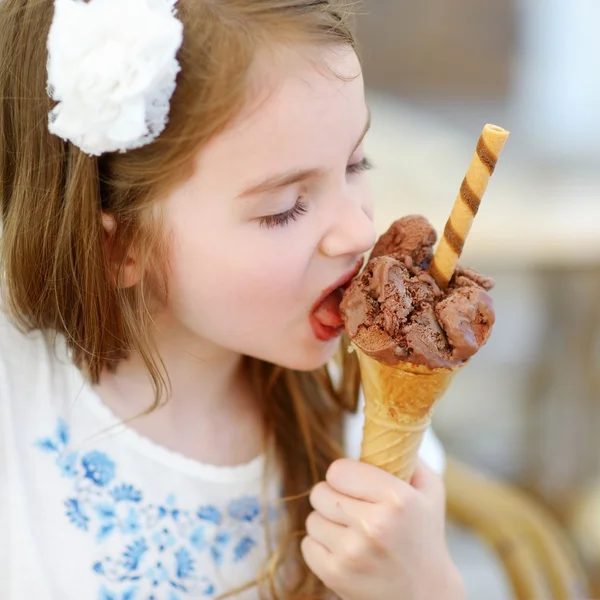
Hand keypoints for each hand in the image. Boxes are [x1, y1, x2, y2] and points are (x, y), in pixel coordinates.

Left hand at [301, 459, 464, 599]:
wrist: (426, 597)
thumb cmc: (426, 538)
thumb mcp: (430, 492)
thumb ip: (409, 457)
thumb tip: (386, 431)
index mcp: (396, 498)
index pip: (338, 470)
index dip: (343, 475)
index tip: (354, 484)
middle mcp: (373, 525)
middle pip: (320, 492)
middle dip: (332, 496)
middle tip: (350, 507)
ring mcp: (352, 553)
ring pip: (312, 518)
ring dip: (327, 522)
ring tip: (349, 531)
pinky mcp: (336, 575)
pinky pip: (307, 545)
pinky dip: (320, 546)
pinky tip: (343, 550)